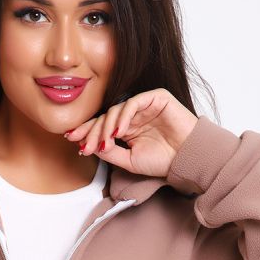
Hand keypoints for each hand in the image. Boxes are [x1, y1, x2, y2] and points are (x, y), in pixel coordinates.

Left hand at [63, 88, 198, 177]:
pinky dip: (123, 116)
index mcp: (127, 129)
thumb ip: (110, 153)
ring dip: (106, 127)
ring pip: (116, 110)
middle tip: (84, 144)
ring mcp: (144, 106)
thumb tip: (89, 146)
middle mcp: (133, 116)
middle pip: (105, 117)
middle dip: (92, 131)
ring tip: (105, 143)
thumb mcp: (129, 161)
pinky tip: (119, 132)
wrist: (187, 158)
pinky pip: (133, 103)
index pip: (102, 126)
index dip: (86, 132)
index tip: (72, 140)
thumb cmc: (163, 161)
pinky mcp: (156, 98)